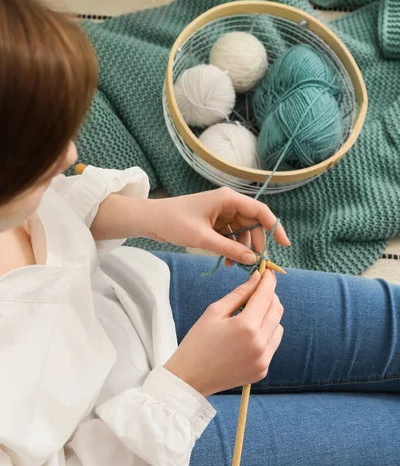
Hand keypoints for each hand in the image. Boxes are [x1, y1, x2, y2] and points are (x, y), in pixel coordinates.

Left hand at [138, 188, 289, 265]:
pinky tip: (226, 262)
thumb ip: (230, 249)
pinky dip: (231, 249)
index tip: (284, 245)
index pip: (260, 212)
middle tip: (255, 264)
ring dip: (241, 250)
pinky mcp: (213, 224)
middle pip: (253, 225)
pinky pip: (230, 237)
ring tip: (234, 266)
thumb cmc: (174, 222)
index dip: (275, 227)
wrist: (150, 220)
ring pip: (242, 233)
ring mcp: (220, 214)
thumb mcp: (203, 238)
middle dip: (255, 244)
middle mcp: (228, 204)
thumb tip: (252, 260)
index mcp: (228, 199)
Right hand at [164, 269, 283, 396]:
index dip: (268, 281)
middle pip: (277, 310)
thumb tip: (257, 278)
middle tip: (258, 290)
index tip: (267, 271)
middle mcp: (259, 343)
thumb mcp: (214, 312)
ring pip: (278, 327)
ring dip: (269, 316)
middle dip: (270, 296)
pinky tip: (250, 333)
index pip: (266, 296)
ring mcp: (263, 359)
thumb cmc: (197, 342)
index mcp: (246, 326)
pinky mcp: (263, 370)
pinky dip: (266, 333)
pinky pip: (273, 344)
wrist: (190, 378)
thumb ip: (239, 294)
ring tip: (251, 314)